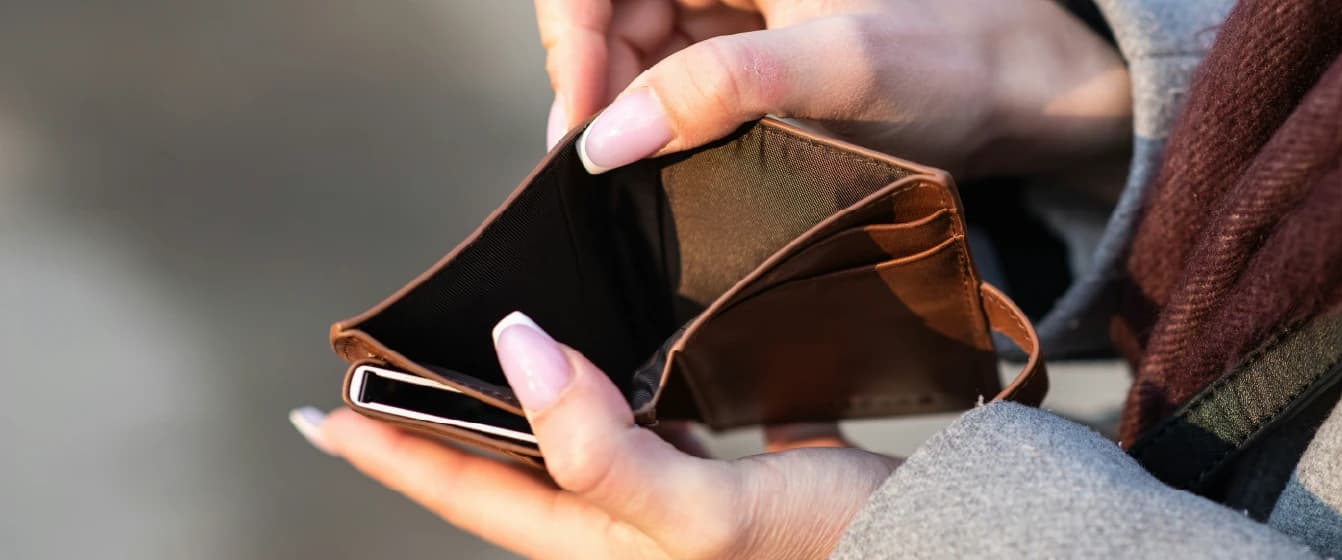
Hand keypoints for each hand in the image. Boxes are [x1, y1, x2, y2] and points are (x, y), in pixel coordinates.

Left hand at [292, 312, 899, 558]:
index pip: (469, 493)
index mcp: (599, 542)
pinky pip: (646, 431)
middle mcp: (623, 528)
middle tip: (385, 378)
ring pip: (571, 450)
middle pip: (509, 473)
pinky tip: (625, 363)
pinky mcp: (721, 479)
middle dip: (441, 428)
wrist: (928, 549)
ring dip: (519, 411)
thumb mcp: (704, 515)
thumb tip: (518, 350)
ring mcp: (671, 506)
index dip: (391, 454)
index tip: (322, 410)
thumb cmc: (822, 547)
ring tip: (481, 366)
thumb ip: (601, 449)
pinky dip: (615, 396)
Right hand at [537, 0, 1130, 177]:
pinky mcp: (744, 44)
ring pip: (632, 46)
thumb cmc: (948, 58)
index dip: (573, 39)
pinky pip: (671, 74)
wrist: (1019, 91)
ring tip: (628, 179)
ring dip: (618, 108)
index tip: (582, 127)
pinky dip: (655, 118)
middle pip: (609, 12)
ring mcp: (731, 1)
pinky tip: (661, 164)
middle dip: (591, 83)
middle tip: (597, 169)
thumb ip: (719, 91)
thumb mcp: (838, 70)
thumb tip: (606, 140)